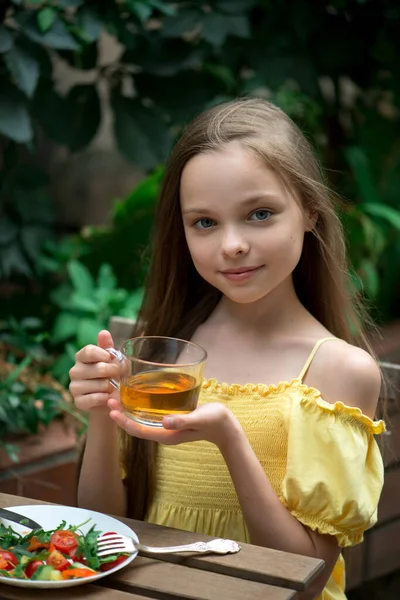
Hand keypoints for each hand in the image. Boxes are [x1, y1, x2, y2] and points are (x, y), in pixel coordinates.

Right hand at [69, 330, 119, 412]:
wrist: (109, 398)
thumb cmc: (110, 375)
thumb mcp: (111, 359)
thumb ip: (107, 346)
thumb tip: (103, 332)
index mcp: (81, 357)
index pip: (89, 351)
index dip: (103, 355)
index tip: (111, 359)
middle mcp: (74, 371)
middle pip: (99, 368)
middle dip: (114, 372)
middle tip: (116, 375)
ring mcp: (74, 387)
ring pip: (101, 384)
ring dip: (111, 387)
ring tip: (110, 387)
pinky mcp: (78, 402)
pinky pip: (97, 398)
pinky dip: (106, 398)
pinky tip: (106, 396)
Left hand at [107, 398, 239, 448]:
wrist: (226, 427)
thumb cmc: (215, 422)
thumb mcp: (199, 419)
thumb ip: (183, 420)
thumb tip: (164, 420)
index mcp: (167, 434)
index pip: (139, 430)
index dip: (124, 421)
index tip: (111, 410)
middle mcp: (164, 432)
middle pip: (136, 425)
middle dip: (122, 414)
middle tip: (109, 399)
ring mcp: (167, 426)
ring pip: (142, 419)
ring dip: (129, 409)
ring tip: (118, 396)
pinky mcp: (172, 419)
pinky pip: (151, 414)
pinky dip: (141, 405)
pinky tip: (139, 394)